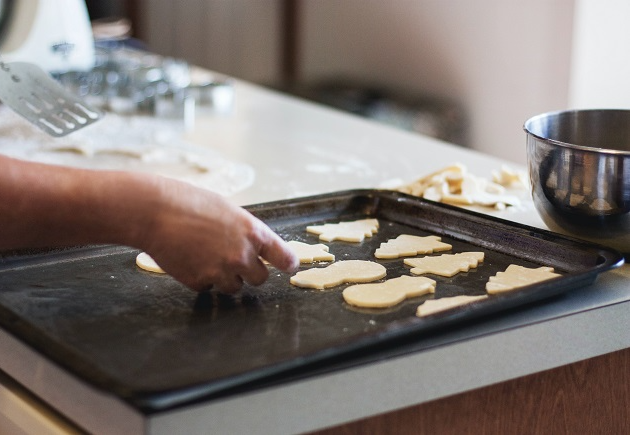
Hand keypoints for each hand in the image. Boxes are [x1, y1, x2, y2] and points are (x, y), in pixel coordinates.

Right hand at [139, 179, 298, 292]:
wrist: (154, 211)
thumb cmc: (188, 202)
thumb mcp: (227, 210)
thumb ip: (243, 230)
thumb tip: (251, 245)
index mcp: (254, 233)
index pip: (284, 257)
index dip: (288, 263)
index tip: (289, 266)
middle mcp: (242, 255)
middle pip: (260, 279)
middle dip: (249, 272)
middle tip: (232, 259)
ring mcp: (221, 272)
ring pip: (234, 287)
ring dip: (225, 277)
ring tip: (206, 256)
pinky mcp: (200, 282)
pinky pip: (208, 287)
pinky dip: (201, 278)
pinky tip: (189, 259)